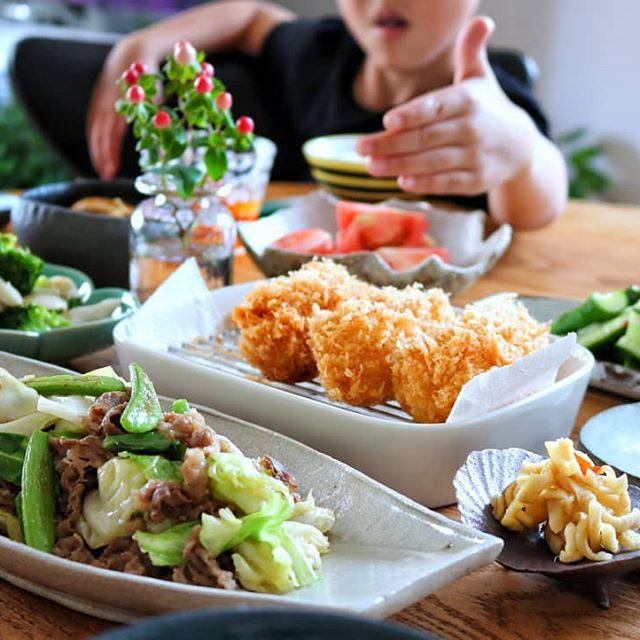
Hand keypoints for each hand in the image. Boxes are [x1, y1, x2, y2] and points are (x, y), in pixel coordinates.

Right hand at [87, 36, 156, 178]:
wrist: (131, 51)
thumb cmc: (149, 73)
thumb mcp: (156, 90)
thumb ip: (156, 110)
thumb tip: (162, 133)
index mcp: (120, 97)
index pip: (113, 129)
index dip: (111, 150)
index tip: (113, 168)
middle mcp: (106, 99)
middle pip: (101, 131)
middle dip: (102, 155)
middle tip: (107, 177)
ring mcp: (99, 99)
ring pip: (94, 128)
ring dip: (97, 150)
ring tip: (103, 171)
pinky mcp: (97, 100)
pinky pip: (93, 123)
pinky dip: (95, 139)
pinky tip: (99, 154)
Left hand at [357, 16, 537, 195]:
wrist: (521, 147)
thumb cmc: (488, 110)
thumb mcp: (481, 80)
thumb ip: (470, 53)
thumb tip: (479, 21)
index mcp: (469, 101)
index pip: (436, 107)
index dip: (412, 115)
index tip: (387, 121)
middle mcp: (473, 129)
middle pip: (426, 138)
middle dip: (391, 144)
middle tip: (361, 148)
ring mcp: (475, 157)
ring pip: (433, 162)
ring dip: (400, 165)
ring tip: (372, 167)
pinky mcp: (476, 181)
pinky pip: (447, 184)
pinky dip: (426, 184)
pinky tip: (402, 182)